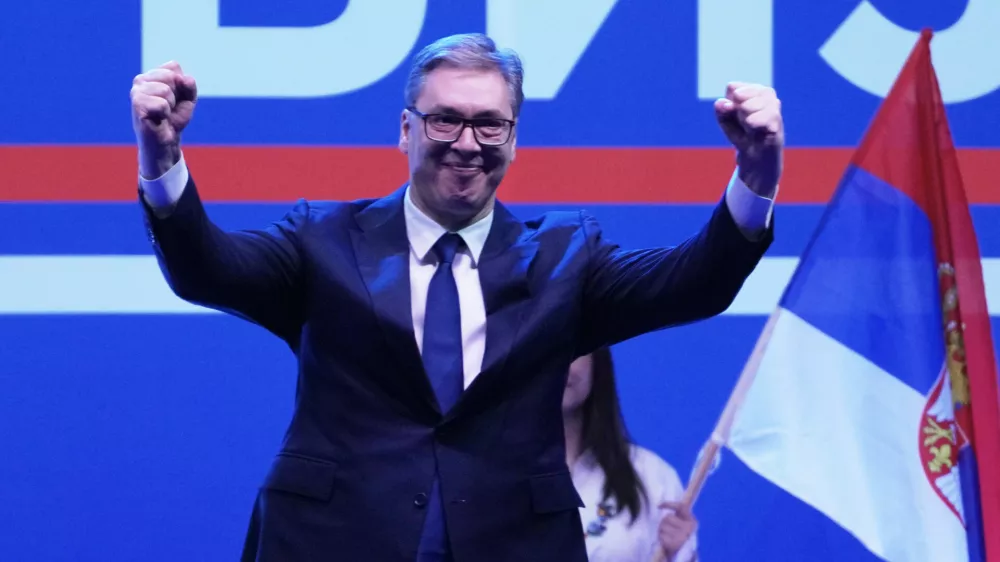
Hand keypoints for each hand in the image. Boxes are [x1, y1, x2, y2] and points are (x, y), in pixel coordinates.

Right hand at [130, 61, 197, 178]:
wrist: (166, 141)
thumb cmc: (174, 118)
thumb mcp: (188, 99)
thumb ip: (189, 85)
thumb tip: (184, 78)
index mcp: (151, 75)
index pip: (173, 67)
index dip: (182, 85)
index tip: (176, 99)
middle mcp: (140, 80)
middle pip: (171, 77)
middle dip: (177, 95)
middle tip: (169, 108)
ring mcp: (136, 91)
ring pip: (166, 90)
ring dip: (170, 105)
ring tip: (163, 114)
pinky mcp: (136, 105)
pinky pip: (161, 104)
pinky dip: (165, 113)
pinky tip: (157, 119)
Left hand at [656, 500, 696, 559]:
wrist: (684, 553)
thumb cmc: (682, 535)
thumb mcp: (684, 523)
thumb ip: (678, 514)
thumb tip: (661, 504)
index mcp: (692, 521)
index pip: (681, 507)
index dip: (669, 504)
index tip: (659, 505)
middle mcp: (688, 528)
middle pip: (667, 517)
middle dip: (664, 522)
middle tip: (668, 529)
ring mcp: (681, 537)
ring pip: (662, 526)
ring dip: (662, 530)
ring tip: (668, 535)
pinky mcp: (673, 544)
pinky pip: (661, 535)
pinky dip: (661, 538)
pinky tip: (666, 541)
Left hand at [714, 82, 783, 196]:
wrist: (756, 157)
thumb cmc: (742, 135)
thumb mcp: (727, 122)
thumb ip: (722, 110)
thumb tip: (723, 103)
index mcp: (753, 90)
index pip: (733, 87)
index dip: (728, 103)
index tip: (734, 115)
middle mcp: (766, 94)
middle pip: (740, 94)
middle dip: (736, 111)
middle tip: (744, 123)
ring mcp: (774, 106)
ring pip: (749, 105)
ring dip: (743, 117)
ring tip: (749, 126)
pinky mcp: (777, 120)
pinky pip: (762, 116)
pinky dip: (753, 123)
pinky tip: (753, 128)